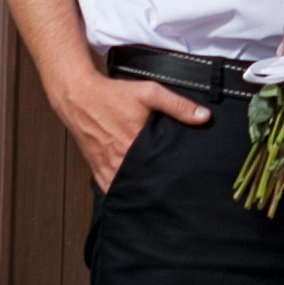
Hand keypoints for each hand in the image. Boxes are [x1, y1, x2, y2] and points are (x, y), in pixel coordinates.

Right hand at [64, 69, 207, 190]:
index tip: (182, 180)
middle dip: (157, 188)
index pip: (159, 173)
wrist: (79, 97)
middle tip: (171, 188)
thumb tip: (204, 117)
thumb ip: (177, 105)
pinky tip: (134, 189)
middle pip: (143, 185)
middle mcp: (118, 162)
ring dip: (139, 191)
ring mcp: (106, 169)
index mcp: (133, 146)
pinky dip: (122, 191)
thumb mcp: (149, 93)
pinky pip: (111, 190)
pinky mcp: (97, 170)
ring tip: (154, 192)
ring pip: (127, 191)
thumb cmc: (112, 95)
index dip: (172, 177)